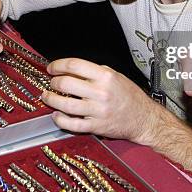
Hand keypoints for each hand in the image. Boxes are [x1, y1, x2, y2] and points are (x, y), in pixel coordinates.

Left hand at [41, 58, 159, 142]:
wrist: (144, 118)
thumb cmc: (129, 96)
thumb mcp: (115, 76)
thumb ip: (94, 72)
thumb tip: (71, 69)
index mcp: (105, 76)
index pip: (75, 65)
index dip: (58, 65)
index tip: (52, 68)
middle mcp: (101, 92)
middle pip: (66, 84)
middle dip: (54, 82)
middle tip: (52, 83)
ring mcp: (98, 111)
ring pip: (65, 105)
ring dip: (51, 100)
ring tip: (47, 97)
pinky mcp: (96, 126)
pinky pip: (72, 124)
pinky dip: (60, 119)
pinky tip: (56, 115)